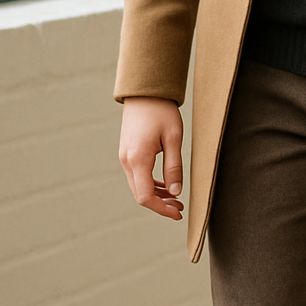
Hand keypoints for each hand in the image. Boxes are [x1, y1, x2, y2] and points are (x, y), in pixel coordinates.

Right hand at [119, 97, 184, 219]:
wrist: (144, 92)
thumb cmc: (161, 112)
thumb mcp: (173, 139)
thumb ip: (174, 167)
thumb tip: (176, 192)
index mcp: (138, 159)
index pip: (146, 196)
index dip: (162, 209)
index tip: (178, 212)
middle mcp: (127, 161)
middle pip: (140, 195)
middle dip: (160, 205)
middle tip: (181, 207)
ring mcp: (125, 157)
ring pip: (138, 186)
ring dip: (156, 196)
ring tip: (177, 199)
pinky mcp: (128, 153)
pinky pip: (137, 176)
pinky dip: (151, 184)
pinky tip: (166, 186)